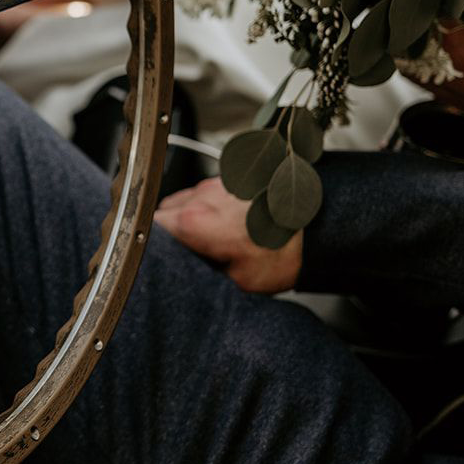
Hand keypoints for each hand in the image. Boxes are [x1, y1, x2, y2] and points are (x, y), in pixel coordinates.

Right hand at [154, 178, 302, 293]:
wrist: (319, 224)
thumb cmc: (283, 252)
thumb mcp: (236, 282)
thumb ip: (200, 275)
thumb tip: (182, 277)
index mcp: (194, 222)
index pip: (145, 227)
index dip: (144, 244)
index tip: (150, 256)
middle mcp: (200, 197)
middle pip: (161, 213)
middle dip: (166, 232)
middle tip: (183, 253)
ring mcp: (215, 185)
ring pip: (182, 201)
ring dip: (187, 218)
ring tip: (207, 239)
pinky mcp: (230, 180)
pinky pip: (204, 194)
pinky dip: (206, 208)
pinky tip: (225, 225)